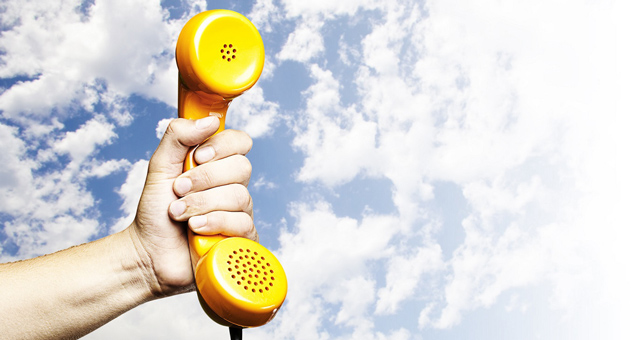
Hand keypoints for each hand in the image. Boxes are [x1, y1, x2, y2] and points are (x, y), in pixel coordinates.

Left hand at [127, 116, 255, 296]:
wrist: (149, 254)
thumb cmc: (155, 213)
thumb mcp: (160, 168)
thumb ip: (178, 137)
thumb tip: (208, 121)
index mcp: (218, 166)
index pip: (240, 142)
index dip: (222, 146)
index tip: (197, 157)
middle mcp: (233, 187)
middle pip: (241, 168)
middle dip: (204, 179)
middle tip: (178, 190)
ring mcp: (240, 213)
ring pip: (240, 196)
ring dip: (201, 204)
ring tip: (178, 214)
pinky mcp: (242, 238)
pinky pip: (243, 223)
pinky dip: (214, 223)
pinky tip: (196, 229)